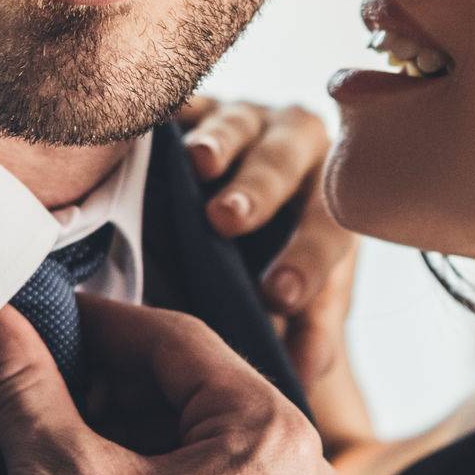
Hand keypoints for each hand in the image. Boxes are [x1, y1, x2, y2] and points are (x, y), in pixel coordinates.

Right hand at [0, 297, 351, 474]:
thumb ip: (22, 389)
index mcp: (277, 441)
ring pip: (199, 455)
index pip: (178, 341)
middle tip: (34, 392)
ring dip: (124, 443)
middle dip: (107, 389)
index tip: (42, 324)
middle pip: (193, 396)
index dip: (98, 324)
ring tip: (49, 456)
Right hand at [174, 92, 375, 454]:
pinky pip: (180, 102)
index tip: (278, 297)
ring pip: (238, 123)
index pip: (328, 229)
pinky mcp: (191, 104)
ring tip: (200, 165)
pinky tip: (145, 127)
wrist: (227, 216)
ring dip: (220, 142)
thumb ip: (304, 332)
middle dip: (261, 189)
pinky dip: (167, 113)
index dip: (305, 260)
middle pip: (288, 161)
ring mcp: (242, 118)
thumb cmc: (264, 264)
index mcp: (328, 198)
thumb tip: (307, 372)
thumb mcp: (290, 302)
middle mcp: (294, 148)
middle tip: (230, 219)